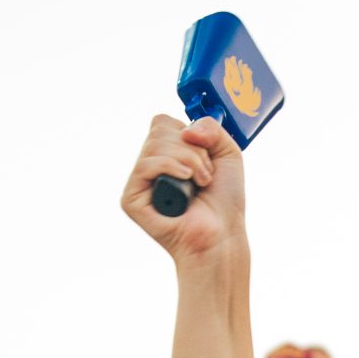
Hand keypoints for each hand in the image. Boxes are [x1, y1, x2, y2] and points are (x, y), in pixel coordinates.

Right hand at [122, 115, 243, 264]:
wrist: (222, 234)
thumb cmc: (224, 201)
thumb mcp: (227, 151)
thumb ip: (210, 126)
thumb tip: (184, 130)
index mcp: (165, 155)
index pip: (162, 123)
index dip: (187, 133)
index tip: (205, 155)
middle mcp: (149, 167)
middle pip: (159, 131)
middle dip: (193, 149)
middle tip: (205, 176)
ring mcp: (139, 183)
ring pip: (154, 145)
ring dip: (189, 160)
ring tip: (200, 183)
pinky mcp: (131, 199)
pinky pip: (145, 165)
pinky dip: (170, 167)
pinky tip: (186, 181)